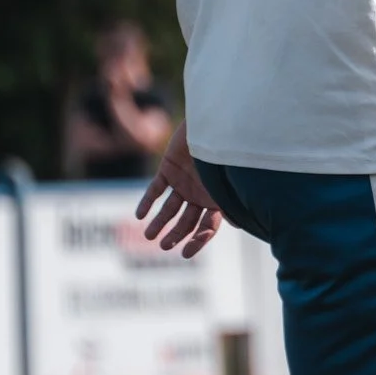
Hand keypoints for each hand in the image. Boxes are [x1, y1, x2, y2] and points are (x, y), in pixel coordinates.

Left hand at [135, 122, 222, 257]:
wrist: (212, 120)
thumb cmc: (226, 149)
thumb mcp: (230, 177)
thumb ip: (231, 199)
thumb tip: (236, 224)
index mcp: (217, 199)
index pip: (207, 227)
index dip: (197, 241)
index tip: (185, 253)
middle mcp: (199, 194)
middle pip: (186, 221)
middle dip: (176, 235)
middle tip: (164, 245)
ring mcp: (183, 182)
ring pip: (169, 208)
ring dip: (159, 223)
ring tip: (148, 235)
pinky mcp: (168, 169)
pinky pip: (155, 189)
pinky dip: (147, 202)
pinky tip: (140, 215)